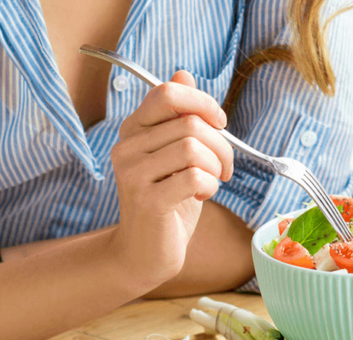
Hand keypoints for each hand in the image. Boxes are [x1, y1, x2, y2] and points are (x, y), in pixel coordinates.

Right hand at [109, 70, 233, 287]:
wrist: (145, 253)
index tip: (219, 123)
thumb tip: (183, 73)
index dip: (203, 102)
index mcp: (134, 130)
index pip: (167, 93)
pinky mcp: (147, 200)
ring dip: (217, 166)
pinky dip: (210, 186)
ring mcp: (134, 174)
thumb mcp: (176, 154)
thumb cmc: (167, 201)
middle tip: (225, 167)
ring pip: (193, 148)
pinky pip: (195, 177)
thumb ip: (178, 117)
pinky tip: (202, 196)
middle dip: (221, 144)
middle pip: (190, 122)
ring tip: (213, 181)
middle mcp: (127, 147)